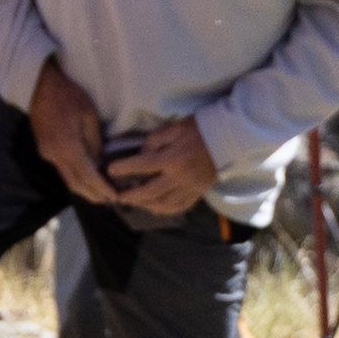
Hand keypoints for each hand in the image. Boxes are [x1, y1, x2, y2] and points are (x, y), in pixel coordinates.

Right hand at [29, 57, 116, 204]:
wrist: (40, 85)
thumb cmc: (68, 95)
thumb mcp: (89, 116)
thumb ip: (95, 143)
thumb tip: (100, 163)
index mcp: (67, 147)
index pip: (87, 176)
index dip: (102, 189)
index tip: (115, 197)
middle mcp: (55, 156)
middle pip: (75, 184)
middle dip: (93, 195)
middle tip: (112, 202)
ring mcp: (47, 154)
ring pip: (68, 180)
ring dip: (85, 189)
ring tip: (103, 195)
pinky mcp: (45, 150)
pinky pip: (63, 171)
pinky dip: (77, 178)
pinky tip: (88, 179)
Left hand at [95, 119, 223, 218]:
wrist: (228, 138)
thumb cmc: (199, 129)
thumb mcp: (174, 127)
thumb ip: (155, 140)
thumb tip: (141, 154)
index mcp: (172, 158)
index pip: (142, 166)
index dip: (124, 169)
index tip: (110, 170)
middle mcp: (179, 177)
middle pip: (149, 192)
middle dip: (131, 195)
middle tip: (117, 196)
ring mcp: (189, 188)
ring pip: (163, 204)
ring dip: (145, 205)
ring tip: (135, 202)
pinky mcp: (197, 193)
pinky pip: (178, 207)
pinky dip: (164, 209)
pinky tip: (155, 207)